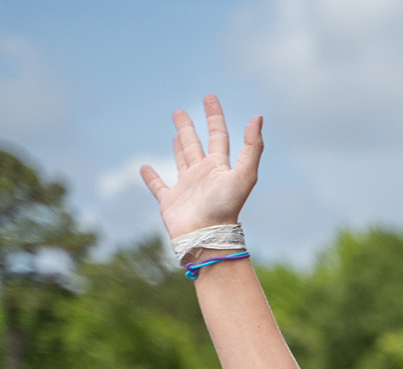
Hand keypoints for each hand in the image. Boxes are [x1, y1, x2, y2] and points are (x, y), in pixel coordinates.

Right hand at [140, 95, 262, 239]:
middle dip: (189, 128)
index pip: (218, 135)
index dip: (214, 116)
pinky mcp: (169, 201)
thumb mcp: (244, 174)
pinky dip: (150, 177)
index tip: (209, 97)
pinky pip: (158, 186)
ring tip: (174, 134)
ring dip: (178, 146)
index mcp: (219, 167)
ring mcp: (186, 188)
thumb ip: (252, 147)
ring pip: (181, 161)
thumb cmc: (226, 207)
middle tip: (180, 111)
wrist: (207, 236)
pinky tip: (144, 168)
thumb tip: (258, 117)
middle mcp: (203, 175)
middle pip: (196, 145)